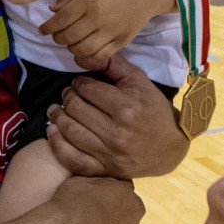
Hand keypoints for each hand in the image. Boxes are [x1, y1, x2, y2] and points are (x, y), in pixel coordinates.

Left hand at [39, 0, 170, 71]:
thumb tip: (53, 10)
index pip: (61, 18)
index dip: (48, 27)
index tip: (42, 30)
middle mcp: (98, 16)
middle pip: (69, 36)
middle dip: (58, 38)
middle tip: (57, 35)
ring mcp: (110, 31)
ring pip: (82, 49)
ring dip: (70, 48)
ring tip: (70, 42)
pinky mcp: (121, 42)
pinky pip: (99, 56)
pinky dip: (86, 58)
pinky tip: (82, 52)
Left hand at [46, 53, 188, 178]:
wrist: (170, 147)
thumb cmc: (154, 110)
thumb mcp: (140, 82)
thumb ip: (114, 64)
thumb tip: (88, 53)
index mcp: (126, 107)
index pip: (88, 89)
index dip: (78, 83)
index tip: (79, 83)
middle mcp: (117, 132)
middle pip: (76, 109)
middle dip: (67, 97)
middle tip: (67, 94)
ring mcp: (109, 154)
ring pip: (71, 132)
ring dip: (57, 117)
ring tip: (55, 109)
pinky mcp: (105, 170)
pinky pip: (73, 160)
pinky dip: (58, 146)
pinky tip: (52, 132)